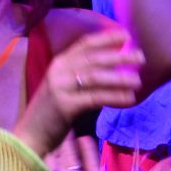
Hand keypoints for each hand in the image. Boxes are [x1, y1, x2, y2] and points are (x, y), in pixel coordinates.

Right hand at [12, 28, 143, 157]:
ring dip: (119, 78)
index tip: (127, 35)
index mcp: (59, 63)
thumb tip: (114, 71)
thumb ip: (83, 77)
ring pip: (95, 77)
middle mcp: (58, 71)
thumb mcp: (64, 87)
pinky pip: (95, 98)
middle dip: (119, 56)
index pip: (84, 44)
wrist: (30, 134)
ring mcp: (60, 87)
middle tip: (141, 58)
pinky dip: (114, 97)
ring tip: (138, 81)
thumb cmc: (51, 112)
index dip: (106, 38)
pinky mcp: (64, 105)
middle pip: (93, 59)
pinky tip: (129, 99)